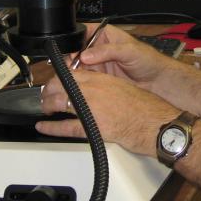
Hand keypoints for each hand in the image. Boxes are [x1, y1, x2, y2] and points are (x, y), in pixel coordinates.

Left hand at [36, 68, 178, 155]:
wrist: (156, 123)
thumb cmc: (146, 107)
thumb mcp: (125, 88)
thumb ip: (108, 86)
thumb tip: (97, 88)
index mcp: (103, 79)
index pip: (74, 72)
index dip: (61, 76)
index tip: (56, 79)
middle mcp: (95, 90)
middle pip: (62, 84)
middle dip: (50, 89)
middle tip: (47, 94)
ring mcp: (92, 108)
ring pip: (59, 102)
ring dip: (48, 104)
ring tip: (45, 108)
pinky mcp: (93, 127)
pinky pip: (66, 127)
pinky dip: (52, 128)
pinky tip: (44, 127)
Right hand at [74, 23, 181, 91]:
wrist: (156, 81)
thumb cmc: (148, 60)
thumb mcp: (130, 51)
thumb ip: (108, 51)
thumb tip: (86, 55)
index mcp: (105, 34)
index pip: (83, 32)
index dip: (74, 40)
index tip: (71, 51)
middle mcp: (98, 48)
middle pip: (76, 50)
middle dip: (70, 58)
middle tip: (71, 67)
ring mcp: (97, 63)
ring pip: (76, 65)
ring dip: (73, 71)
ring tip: (74, 76)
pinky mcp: (98, 78)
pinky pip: (83, 78)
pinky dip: (79, 81)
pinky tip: (79, 84)